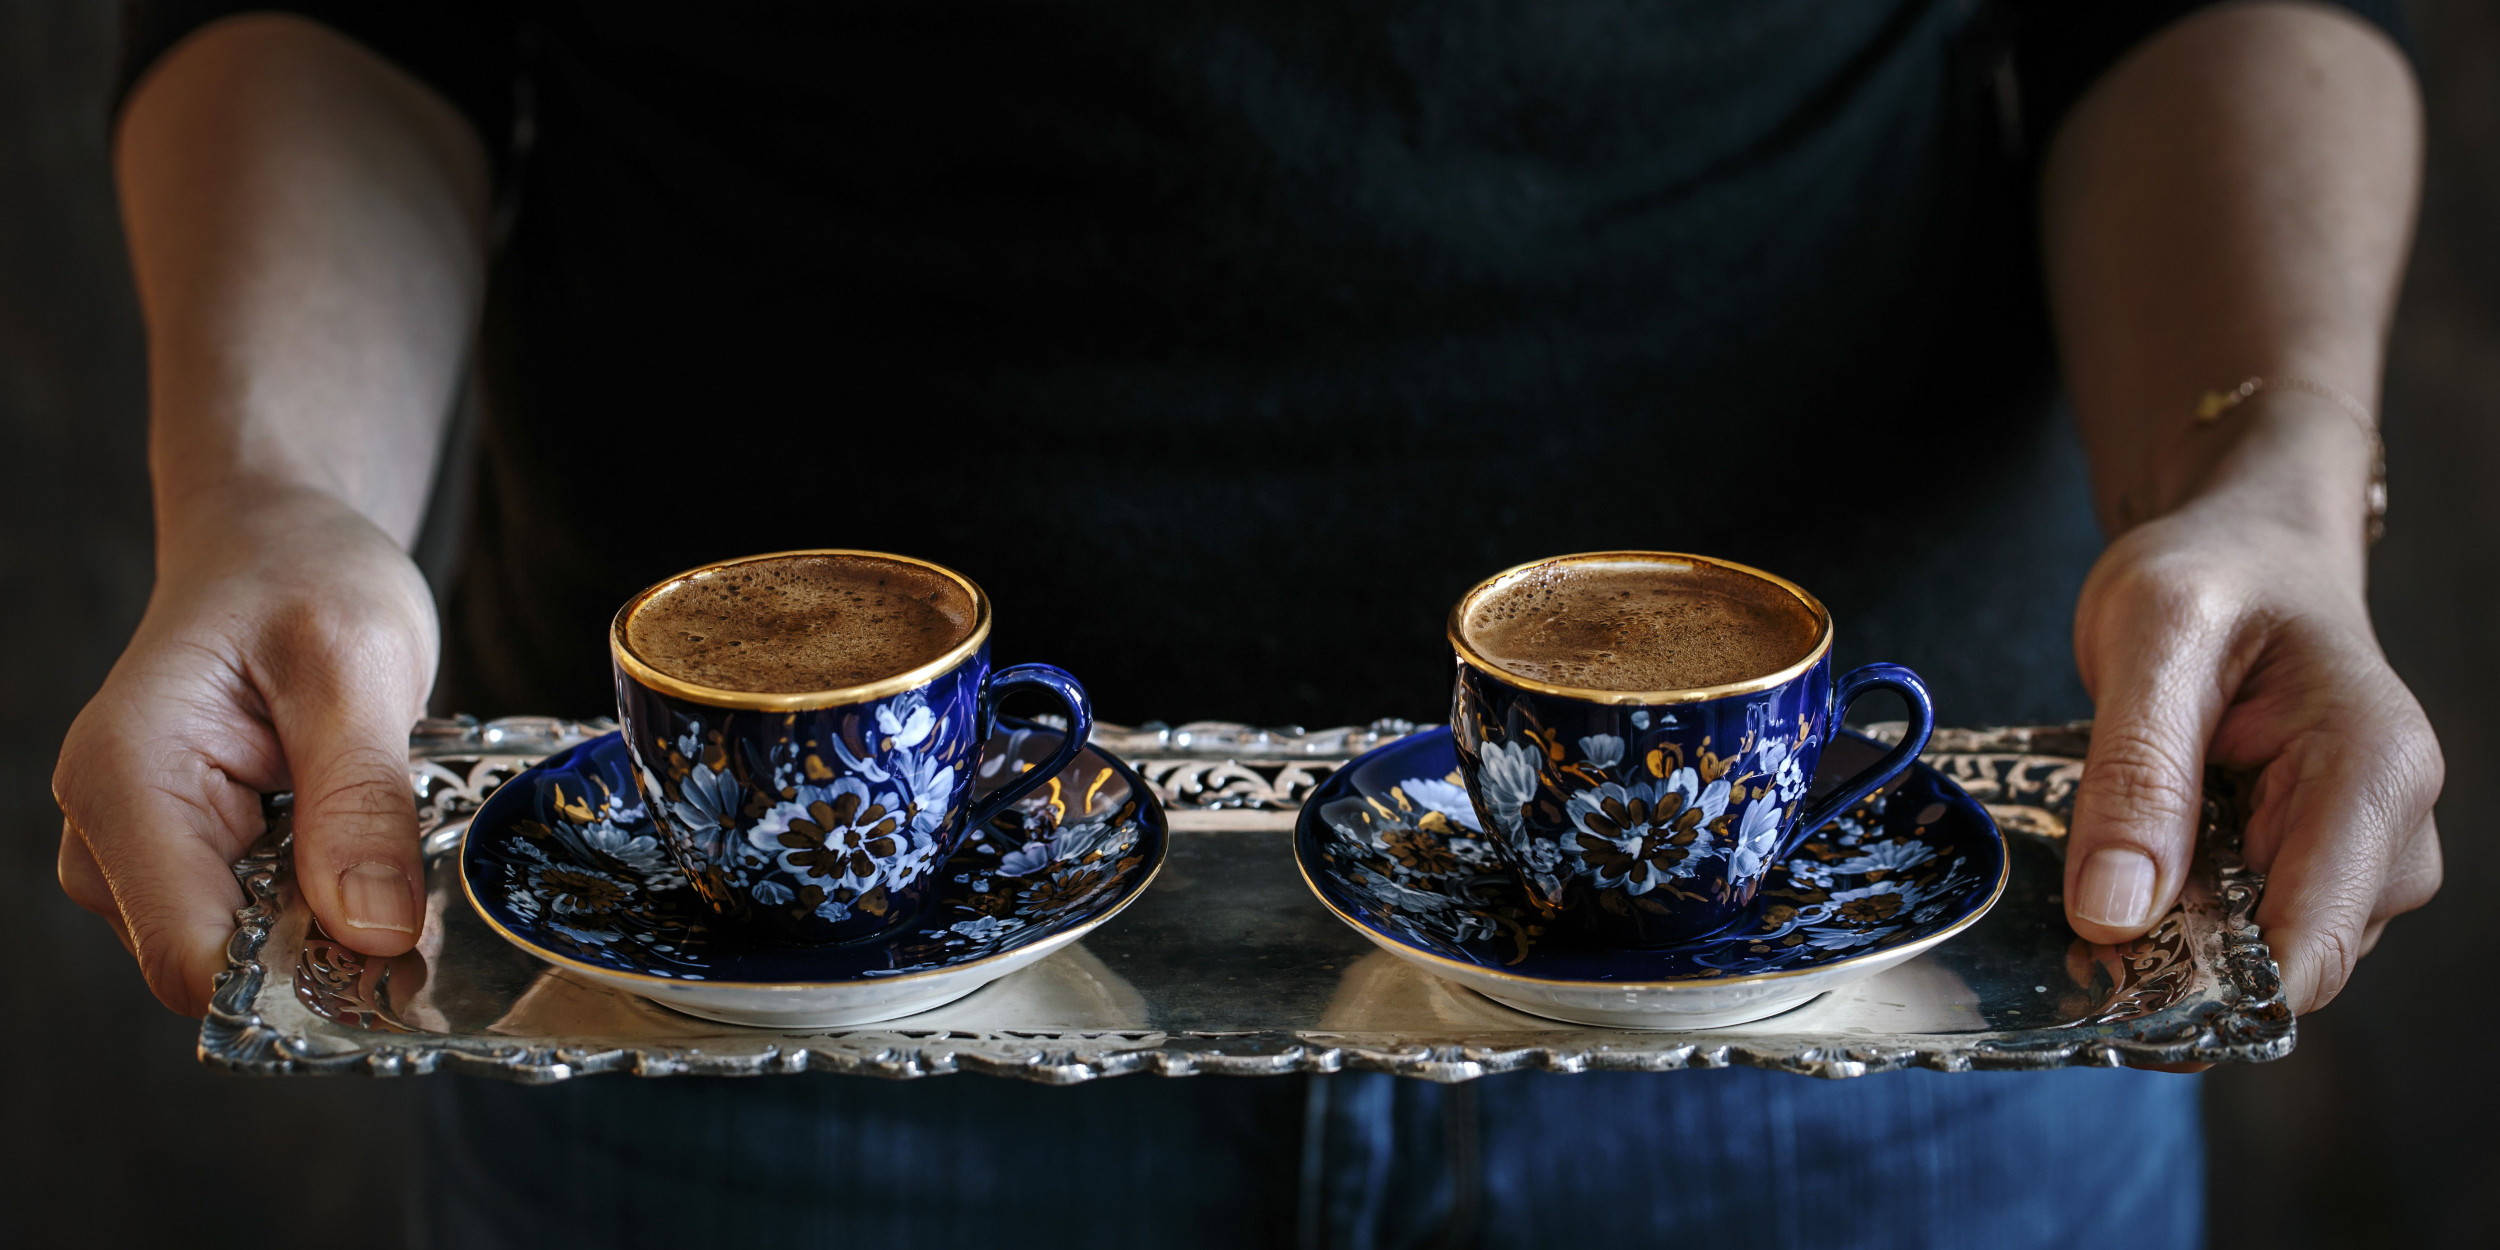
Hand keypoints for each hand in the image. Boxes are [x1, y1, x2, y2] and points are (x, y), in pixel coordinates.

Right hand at [53, 487, 437, 1015]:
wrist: (274, 543)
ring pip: (252, 957)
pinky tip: (369, 843)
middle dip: (332, 952)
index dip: (301, 978)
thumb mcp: (354, 668)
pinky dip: (333, 901)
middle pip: (225, 971)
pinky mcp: (191, 863)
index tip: (405, 955)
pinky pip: (266, 924)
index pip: (192, 959)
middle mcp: (111, 839)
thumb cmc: (302, 577)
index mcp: (126, 784)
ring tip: (394, 838)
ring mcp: (145, 859)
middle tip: (425, 881)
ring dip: (339, 924)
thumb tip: (373, 936)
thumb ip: (360, 802)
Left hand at [2066, 487, 2442, 1015]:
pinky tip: (2132, 863)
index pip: (2316, 943)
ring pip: (2257, 958)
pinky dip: (2177, 916)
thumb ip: (2138, 773)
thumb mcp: (2152, 639)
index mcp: (2375, 773)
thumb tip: (2115, 914)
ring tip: (2109, 853)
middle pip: (2286, 965)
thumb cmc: (2213, 575)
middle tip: (2082, 893)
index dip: (2213, 982)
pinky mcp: (2307, 869)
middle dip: (2180, 957)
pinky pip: (2241, 931)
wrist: (2245, 552)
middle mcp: (2390, 833)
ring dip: (2172, 936)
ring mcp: (2354, 861)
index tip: (2111, 966)